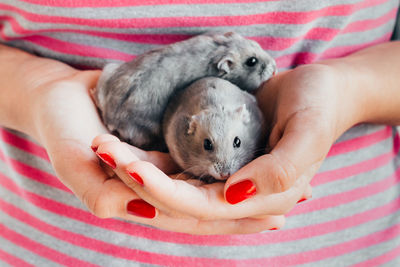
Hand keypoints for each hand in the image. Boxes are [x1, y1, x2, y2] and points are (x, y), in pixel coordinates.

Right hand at [26, 63, 283, 234]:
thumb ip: (100, 192)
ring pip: (212, 183)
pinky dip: (231, 158)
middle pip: (210, 204)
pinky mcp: (165, 146)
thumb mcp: (71, 159)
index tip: (272, 215)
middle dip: (254, 206)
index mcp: (135, 201)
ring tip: (295, 181)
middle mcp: (154, 191)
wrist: (58, 97)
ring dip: (251, 185)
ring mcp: (162, 168)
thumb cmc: (60, 125)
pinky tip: (257, 153)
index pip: (190, 215)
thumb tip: (150, 211)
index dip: (230, 218)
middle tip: (301, 196)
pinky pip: (203, 157)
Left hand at [90, 63, 357, 233]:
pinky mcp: (214, 160)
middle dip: (137, 180)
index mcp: (260, 198)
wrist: (319, 91)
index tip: (132, 168)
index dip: (164, 192)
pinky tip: (124, 147)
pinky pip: (177, 167)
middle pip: (178, 201)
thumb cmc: (318, 107)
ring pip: (171, 186)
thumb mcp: (309, 134)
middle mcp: (237, 196)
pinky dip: (149, 160)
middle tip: (104, 151)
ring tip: (105, 148)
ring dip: (135, 170)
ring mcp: (222, 179)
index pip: (202, 207)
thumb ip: (280, 171)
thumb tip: (234, 194)